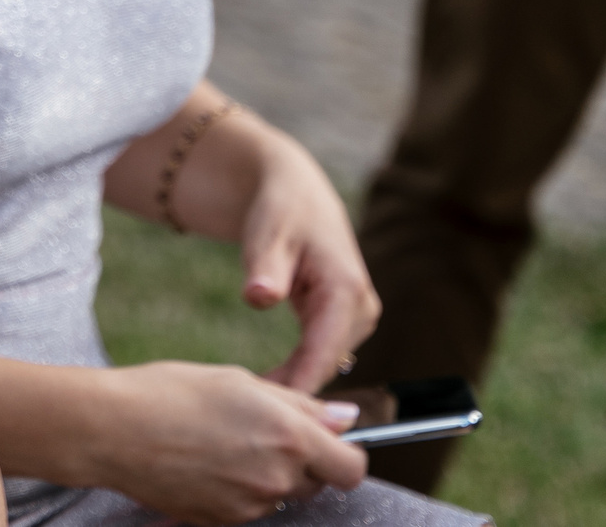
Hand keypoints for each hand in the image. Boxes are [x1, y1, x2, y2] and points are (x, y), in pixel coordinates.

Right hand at [91, 361, 366, 526]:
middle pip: (316, 483)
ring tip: (221, 443)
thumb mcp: (239, 381)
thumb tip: (344, 419)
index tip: (326, 441)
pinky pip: (247, 508)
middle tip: (258, 431)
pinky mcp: (222, 523)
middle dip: (300, 461)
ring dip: (265, 474)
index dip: (344, 454)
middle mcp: (277, 478)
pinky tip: (204, 463)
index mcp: (289, 437)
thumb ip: (300, 404)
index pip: (351, 467)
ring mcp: (250, 506)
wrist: (112, 430)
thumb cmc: (170, 393)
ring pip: (279, 495)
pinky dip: (235, 489)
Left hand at [237, 138, 379, 392]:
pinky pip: (319, 358)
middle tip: (245, 414)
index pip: (323, 356)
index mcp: (347, 291)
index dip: (296, 389)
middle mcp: (360, 310)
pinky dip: (295, 372)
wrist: (293, 191)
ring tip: (249, 404)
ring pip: (323, 367)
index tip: (264, 414)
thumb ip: (264, 267)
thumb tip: (259, 297)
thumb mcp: (267, 233)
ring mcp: (355, 318)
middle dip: (290, 393)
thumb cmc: (279, 209)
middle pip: (325, 368)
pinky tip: (264, 387)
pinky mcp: (342, 322)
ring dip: (292, 385)